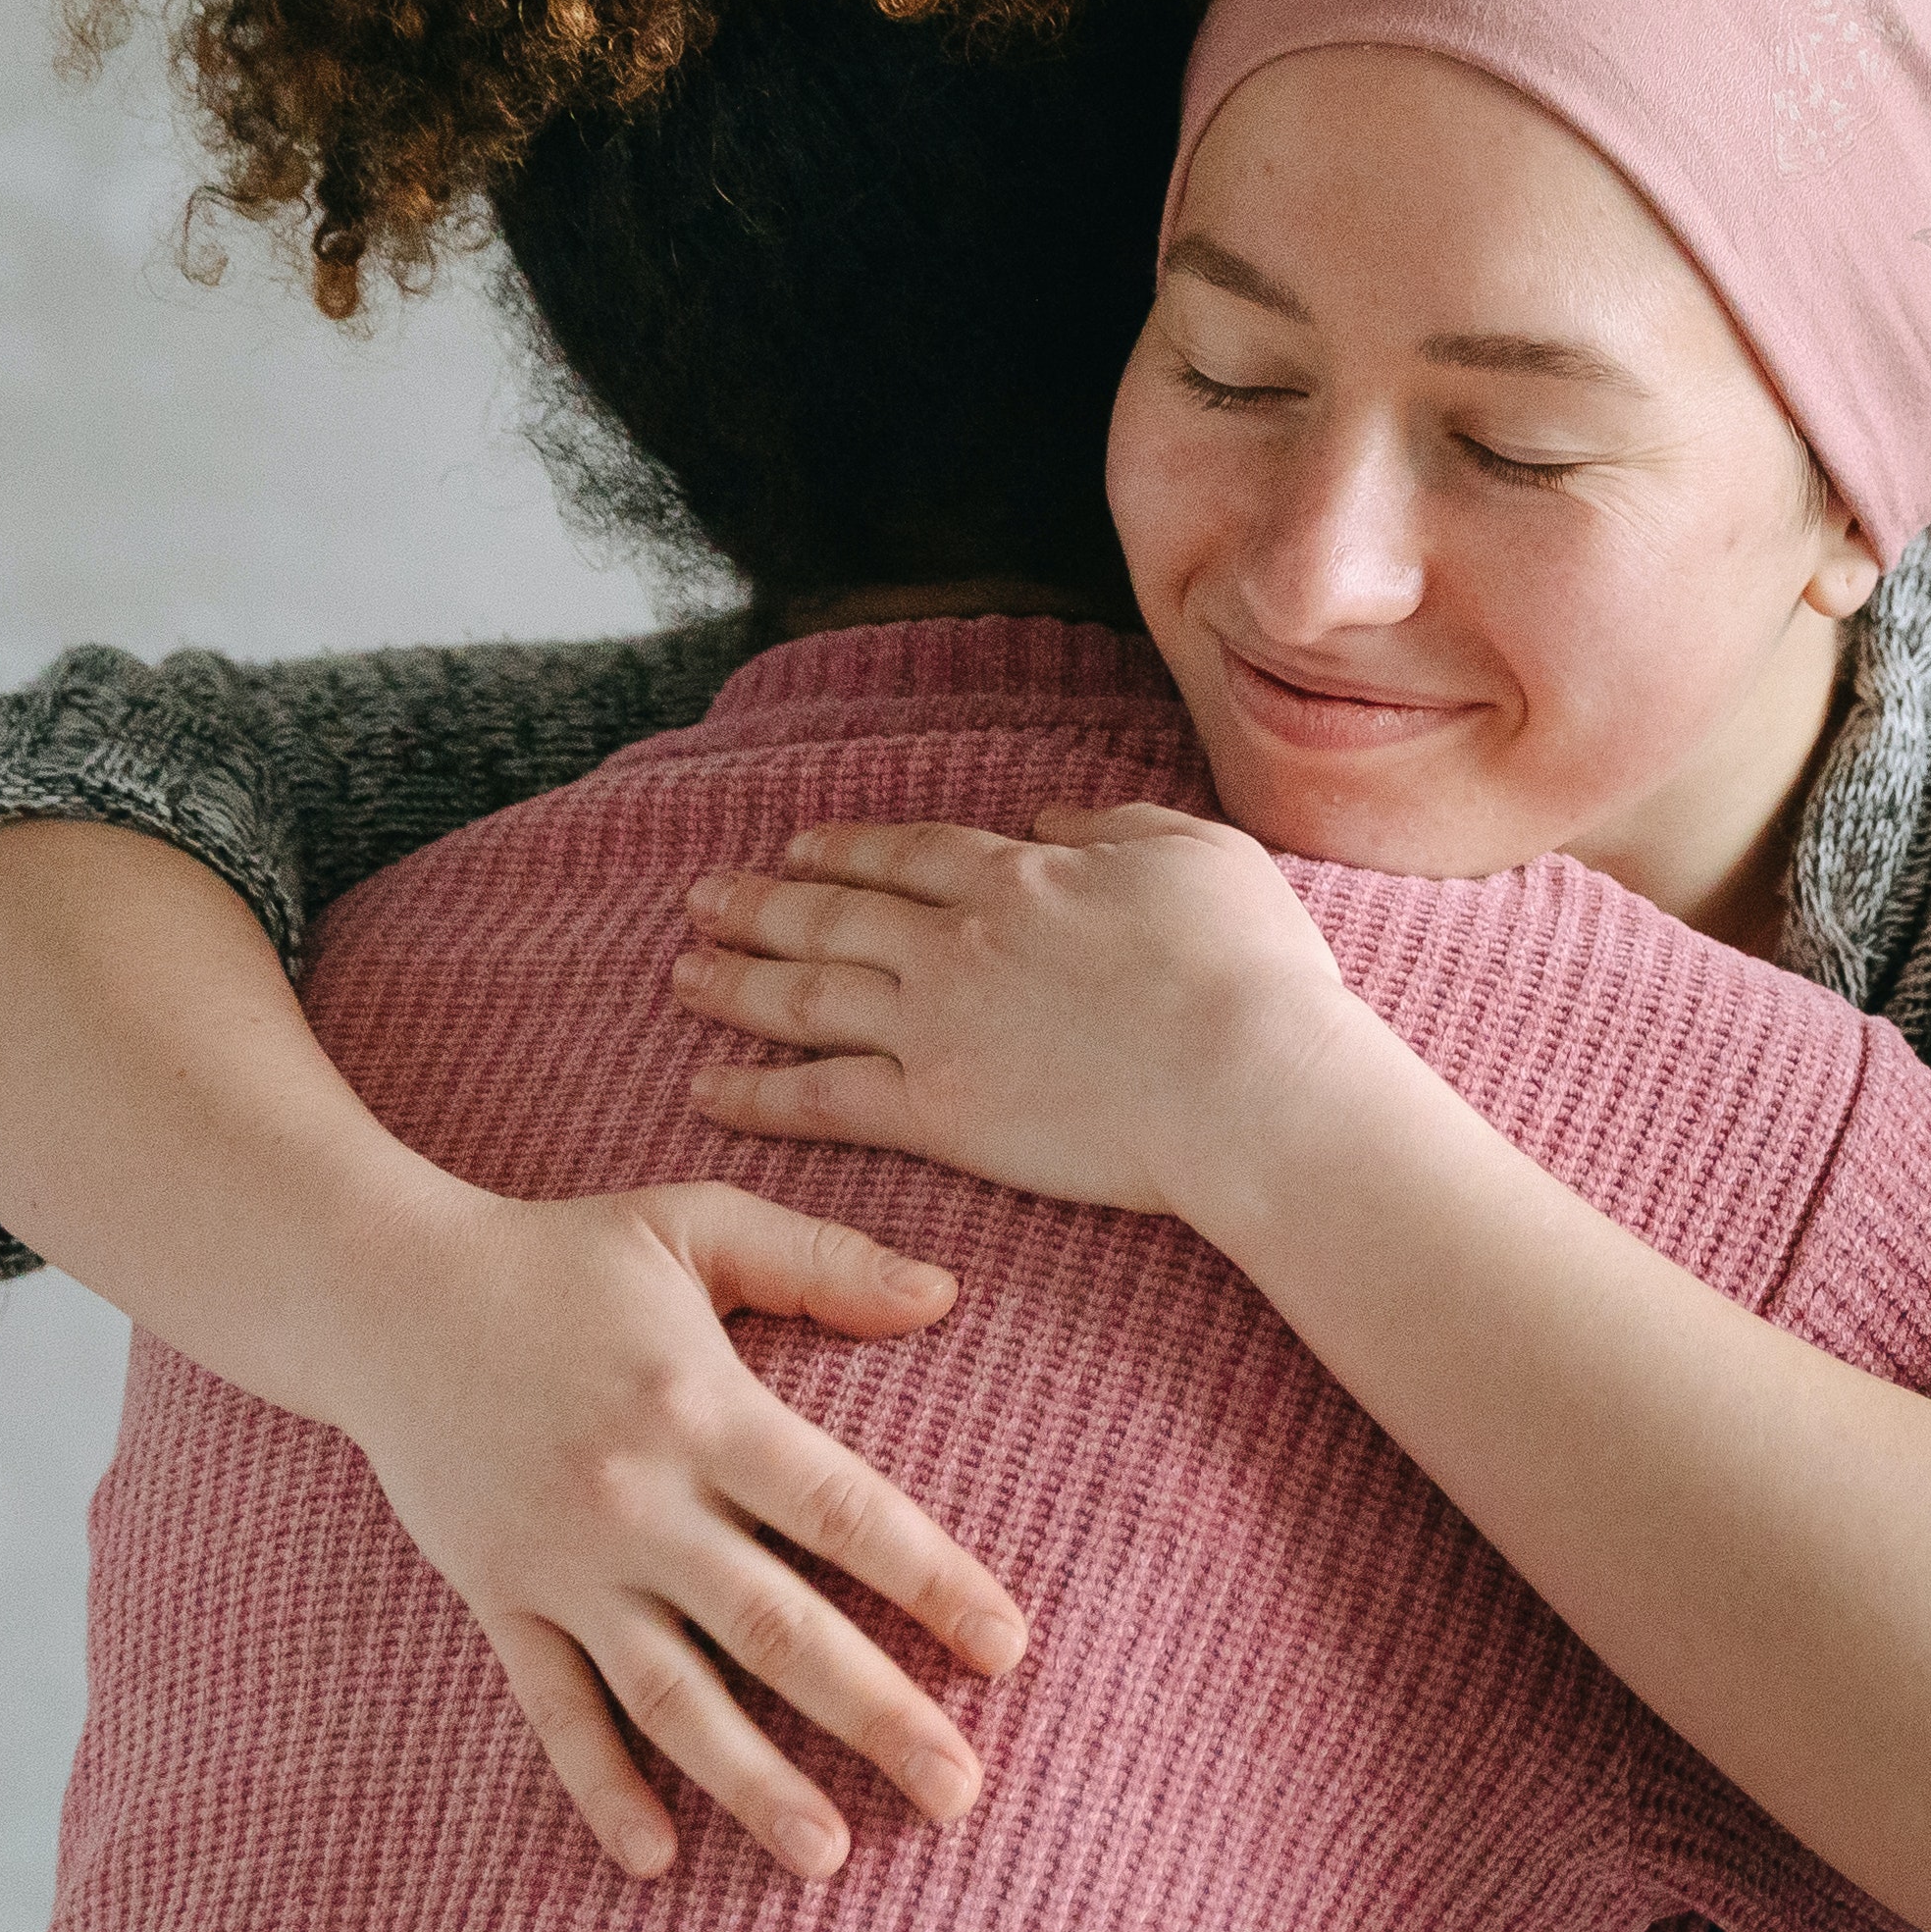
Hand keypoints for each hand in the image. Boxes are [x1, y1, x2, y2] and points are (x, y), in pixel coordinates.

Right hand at [314, 1180, 1033, 1884]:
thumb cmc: (558, 1256)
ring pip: (673, 1694)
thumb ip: (824, 1262)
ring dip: (754, 1782)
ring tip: (831, 1855)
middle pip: (777, 1628)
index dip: (933, 1583)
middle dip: (876, 1714)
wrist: (380, 1295)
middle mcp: (639, 1501)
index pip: (844, 1513)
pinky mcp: (500, 1600)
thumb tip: (947, 1295)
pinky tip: (656, 1859)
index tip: (1007, 1650)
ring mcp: (564, 1563)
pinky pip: (555, 1710)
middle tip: (960, 1792)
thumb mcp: (694, 1223)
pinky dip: (601, 1786)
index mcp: (704, 1409)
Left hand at [670, 806, 1374, 1243]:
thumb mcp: (1199, 851)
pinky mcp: (936, 1114)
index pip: (909, 853)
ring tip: (681, 975)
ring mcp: (936, 1028)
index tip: (800, 846)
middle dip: (760, 903)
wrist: (1246, 1077)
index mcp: (1019, 876)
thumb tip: (1052, 817)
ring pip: (805, 997)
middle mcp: (956, 943)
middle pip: (833, 915)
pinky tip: (707, 1086)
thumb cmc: (1249, 966)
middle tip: (701, 898)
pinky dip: (757, 1092)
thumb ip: (1116, 824)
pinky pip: (822, 1099)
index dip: (848, 848)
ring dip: (736, 983)